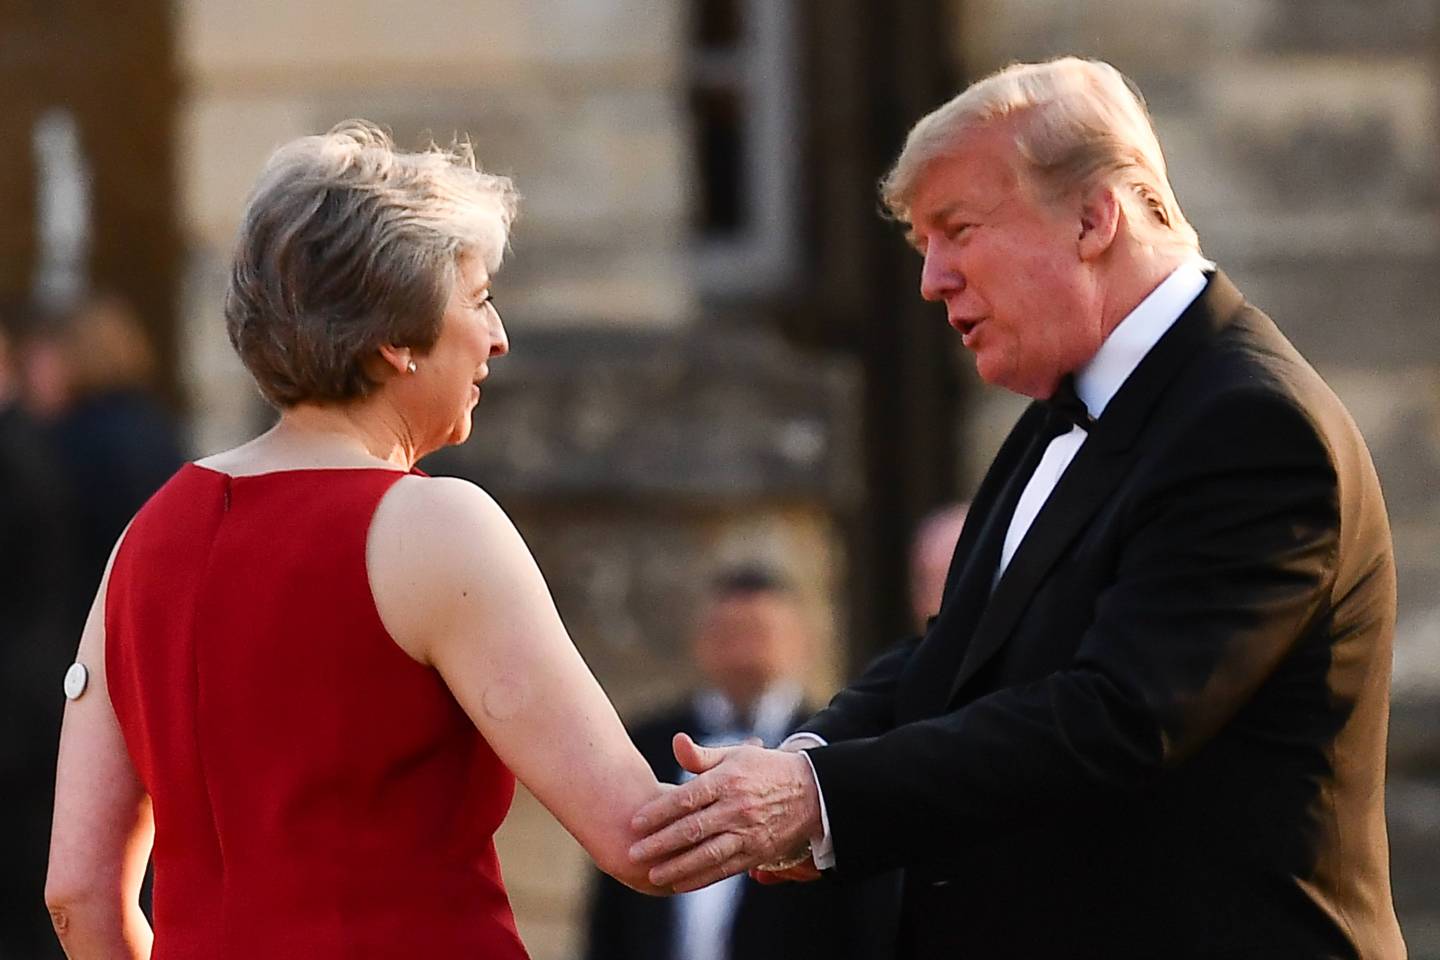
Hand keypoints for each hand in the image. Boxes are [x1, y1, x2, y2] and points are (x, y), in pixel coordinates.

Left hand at [628, 733, 821, 891]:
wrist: (811, 792)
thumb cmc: (764, 769)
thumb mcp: (735, 755)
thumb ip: (702, 756)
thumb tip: (676, 742)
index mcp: (729, 780)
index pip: (688, 798)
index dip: (659, 811)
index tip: (636, 821)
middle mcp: (737, 808)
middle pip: (694, 828)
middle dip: (662, 842)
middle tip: (634, 851)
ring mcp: (748, 833)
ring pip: (708, 853)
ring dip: (679, 866)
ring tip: (653, 874)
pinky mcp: (756, 853)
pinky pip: (725, 869)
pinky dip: (701, 878)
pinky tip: (679, 883)